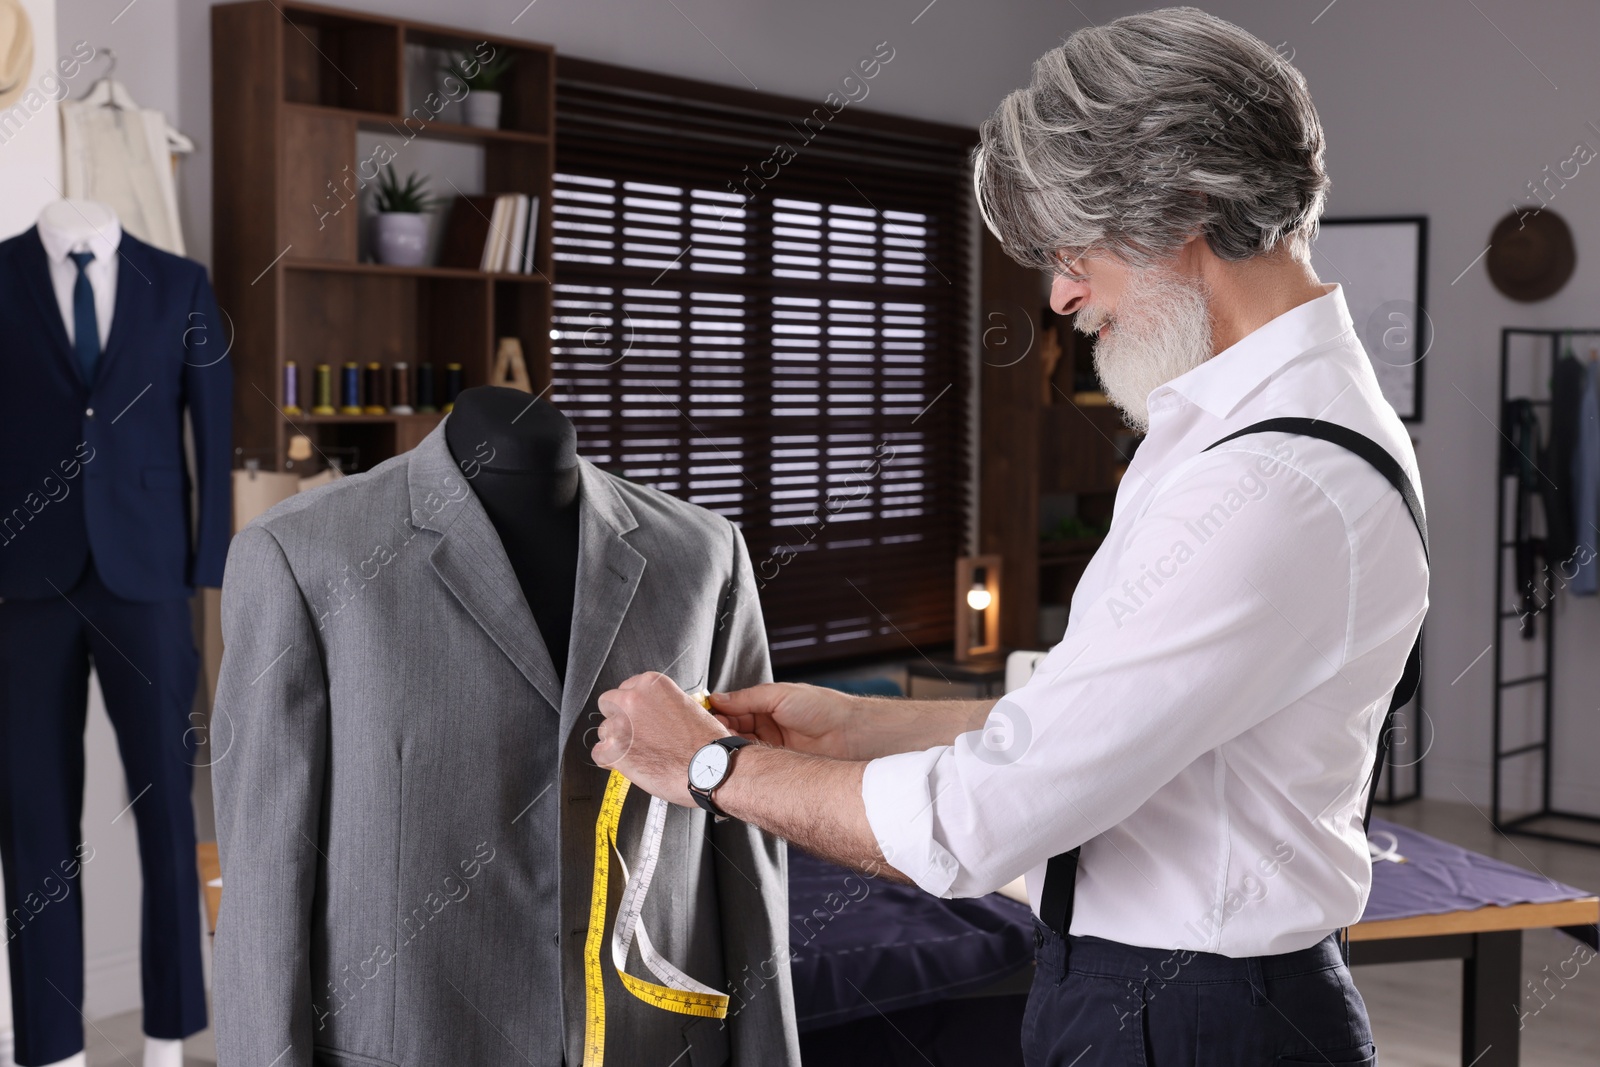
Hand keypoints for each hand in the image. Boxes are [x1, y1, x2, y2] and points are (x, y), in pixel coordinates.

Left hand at [593, 672, 727, 806]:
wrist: (711, 768)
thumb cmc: (705, 743)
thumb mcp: (686, 706)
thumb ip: (661, 705)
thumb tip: (649, 714)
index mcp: (651, 684)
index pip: (627, 689)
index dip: (634, 707)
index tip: (640, 718)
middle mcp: (633, 699)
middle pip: (610, 704)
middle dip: (620, 719)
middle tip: (637, 735)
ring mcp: (621, 725)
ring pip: (604, 730)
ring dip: (616, 741)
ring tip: (640, 754)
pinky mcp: (615, 750)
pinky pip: (599, 754)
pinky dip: (610, 761)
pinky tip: (629, 765)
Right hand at [708, 683, 864, 759]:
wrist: (851, 734)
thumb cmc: (822, 708)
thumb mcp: (780, 695)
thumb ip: (747, 698)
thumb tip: (717, 698)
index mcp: (765, 706)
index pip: (732, 711)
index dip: (717, 714)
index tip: (702, 717)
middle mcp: (766, 728)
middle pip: (731, 732)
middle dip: (718, 733)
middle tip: (707, 735)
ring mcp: (772, 748)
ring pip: (740, 750)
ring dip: (727, 749)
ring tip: (717, 749)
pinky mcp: (779, 766)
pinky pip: (755, 766)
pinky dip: (742, 764)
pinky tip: (733, 762)